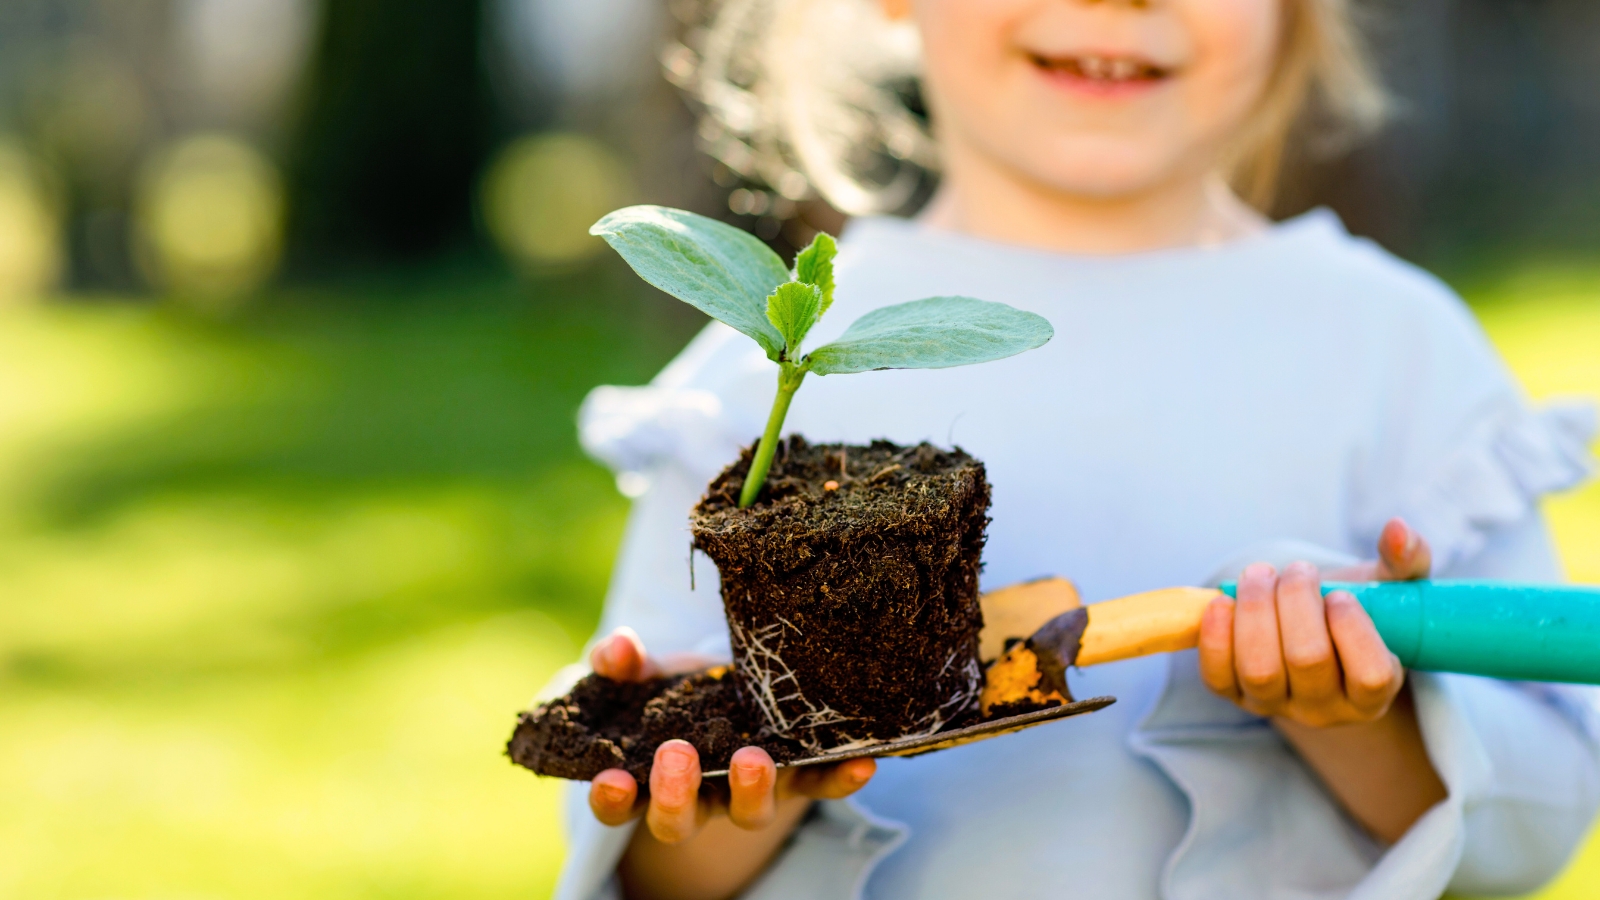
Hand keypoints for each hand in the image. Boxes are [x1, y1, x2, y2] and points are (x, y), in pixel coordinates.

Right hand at [584, 628, 876, 843]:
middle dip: (677, 795)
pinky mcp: (799, 776)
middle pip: (682, 821)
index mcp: (649, 780)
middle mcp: (700, 798)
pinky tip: (862, 762)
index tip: (613, 779)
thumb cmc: (676, 689)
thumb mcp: (645, 673)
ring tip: (753, 758)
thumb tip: (617, 649)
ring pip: (751, 813)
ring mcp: (751, 791)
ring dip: (752, 790)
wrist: (734, 687)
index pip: (621, 806)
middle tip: (676, 756)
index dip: (613, 800)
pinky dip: (840, 779)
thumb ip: (623, 663)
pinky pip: (820, 786)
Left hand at [1198, 518, 1431, 726]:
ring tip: (1260, 576)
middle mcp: (1325, 710)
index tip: (1339, 594)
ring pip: (1260, 669)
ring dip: (1255, 610)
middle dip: (1297, 601)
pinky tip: (1223, 601)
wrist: (1307, 629)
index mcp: (1373, 693)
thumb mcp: (1388, 586)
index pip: (1371, 675)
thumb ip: (1405, 558)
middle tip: (1296, 571)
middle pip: (1308, 660)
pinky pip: (1218, 677)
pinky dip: (1215, 636)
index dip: (1353, 628)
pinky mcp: (1234, 696)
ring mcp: (1276, 706)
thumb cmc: (1354, 608)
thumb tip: (1397, 529)